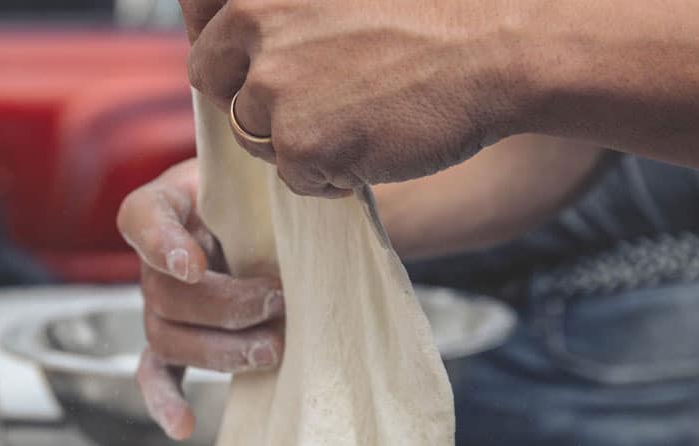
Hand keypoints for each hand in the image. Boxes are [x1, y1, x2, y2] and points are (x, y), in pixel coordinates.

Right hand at [118, 158, 284, 439]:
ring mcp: (161, 305)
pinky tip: (184, 426)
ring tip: (271, 350)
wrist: (273, 226)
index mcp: (170, 206)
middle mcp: (157, 259)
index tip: (193, 263)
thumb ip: (272, 183)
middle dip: (224, 306)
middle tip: (276, 301)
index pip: (143, 218)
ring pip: (167, 338)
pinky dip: (166, 400)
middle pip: (163, 293)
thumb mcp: (266, 177)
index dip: (161, 244)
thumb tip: (315, 192)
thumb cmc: (269, 197)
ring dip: (219, 350)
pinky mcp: (176, 342)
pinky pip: (156, 374)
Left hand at [182, 0, 523, 196]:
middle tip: (314, 97)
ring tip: (356, 117)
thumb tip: (237, 23)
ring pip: (253, 134)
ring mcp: (273, 83)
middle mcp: (252, 19)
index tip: (258, 58)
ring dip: (293, 138)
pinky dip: (326, 174)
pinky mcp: (299, 141)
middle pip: (215, 80)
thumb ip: (286, 4)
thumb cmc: (434, 8)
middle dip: (253, 96)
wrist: (497, 46)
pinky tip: (370, 146)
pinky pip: (292, 176)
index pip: (200, 16)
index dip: (228, 45)